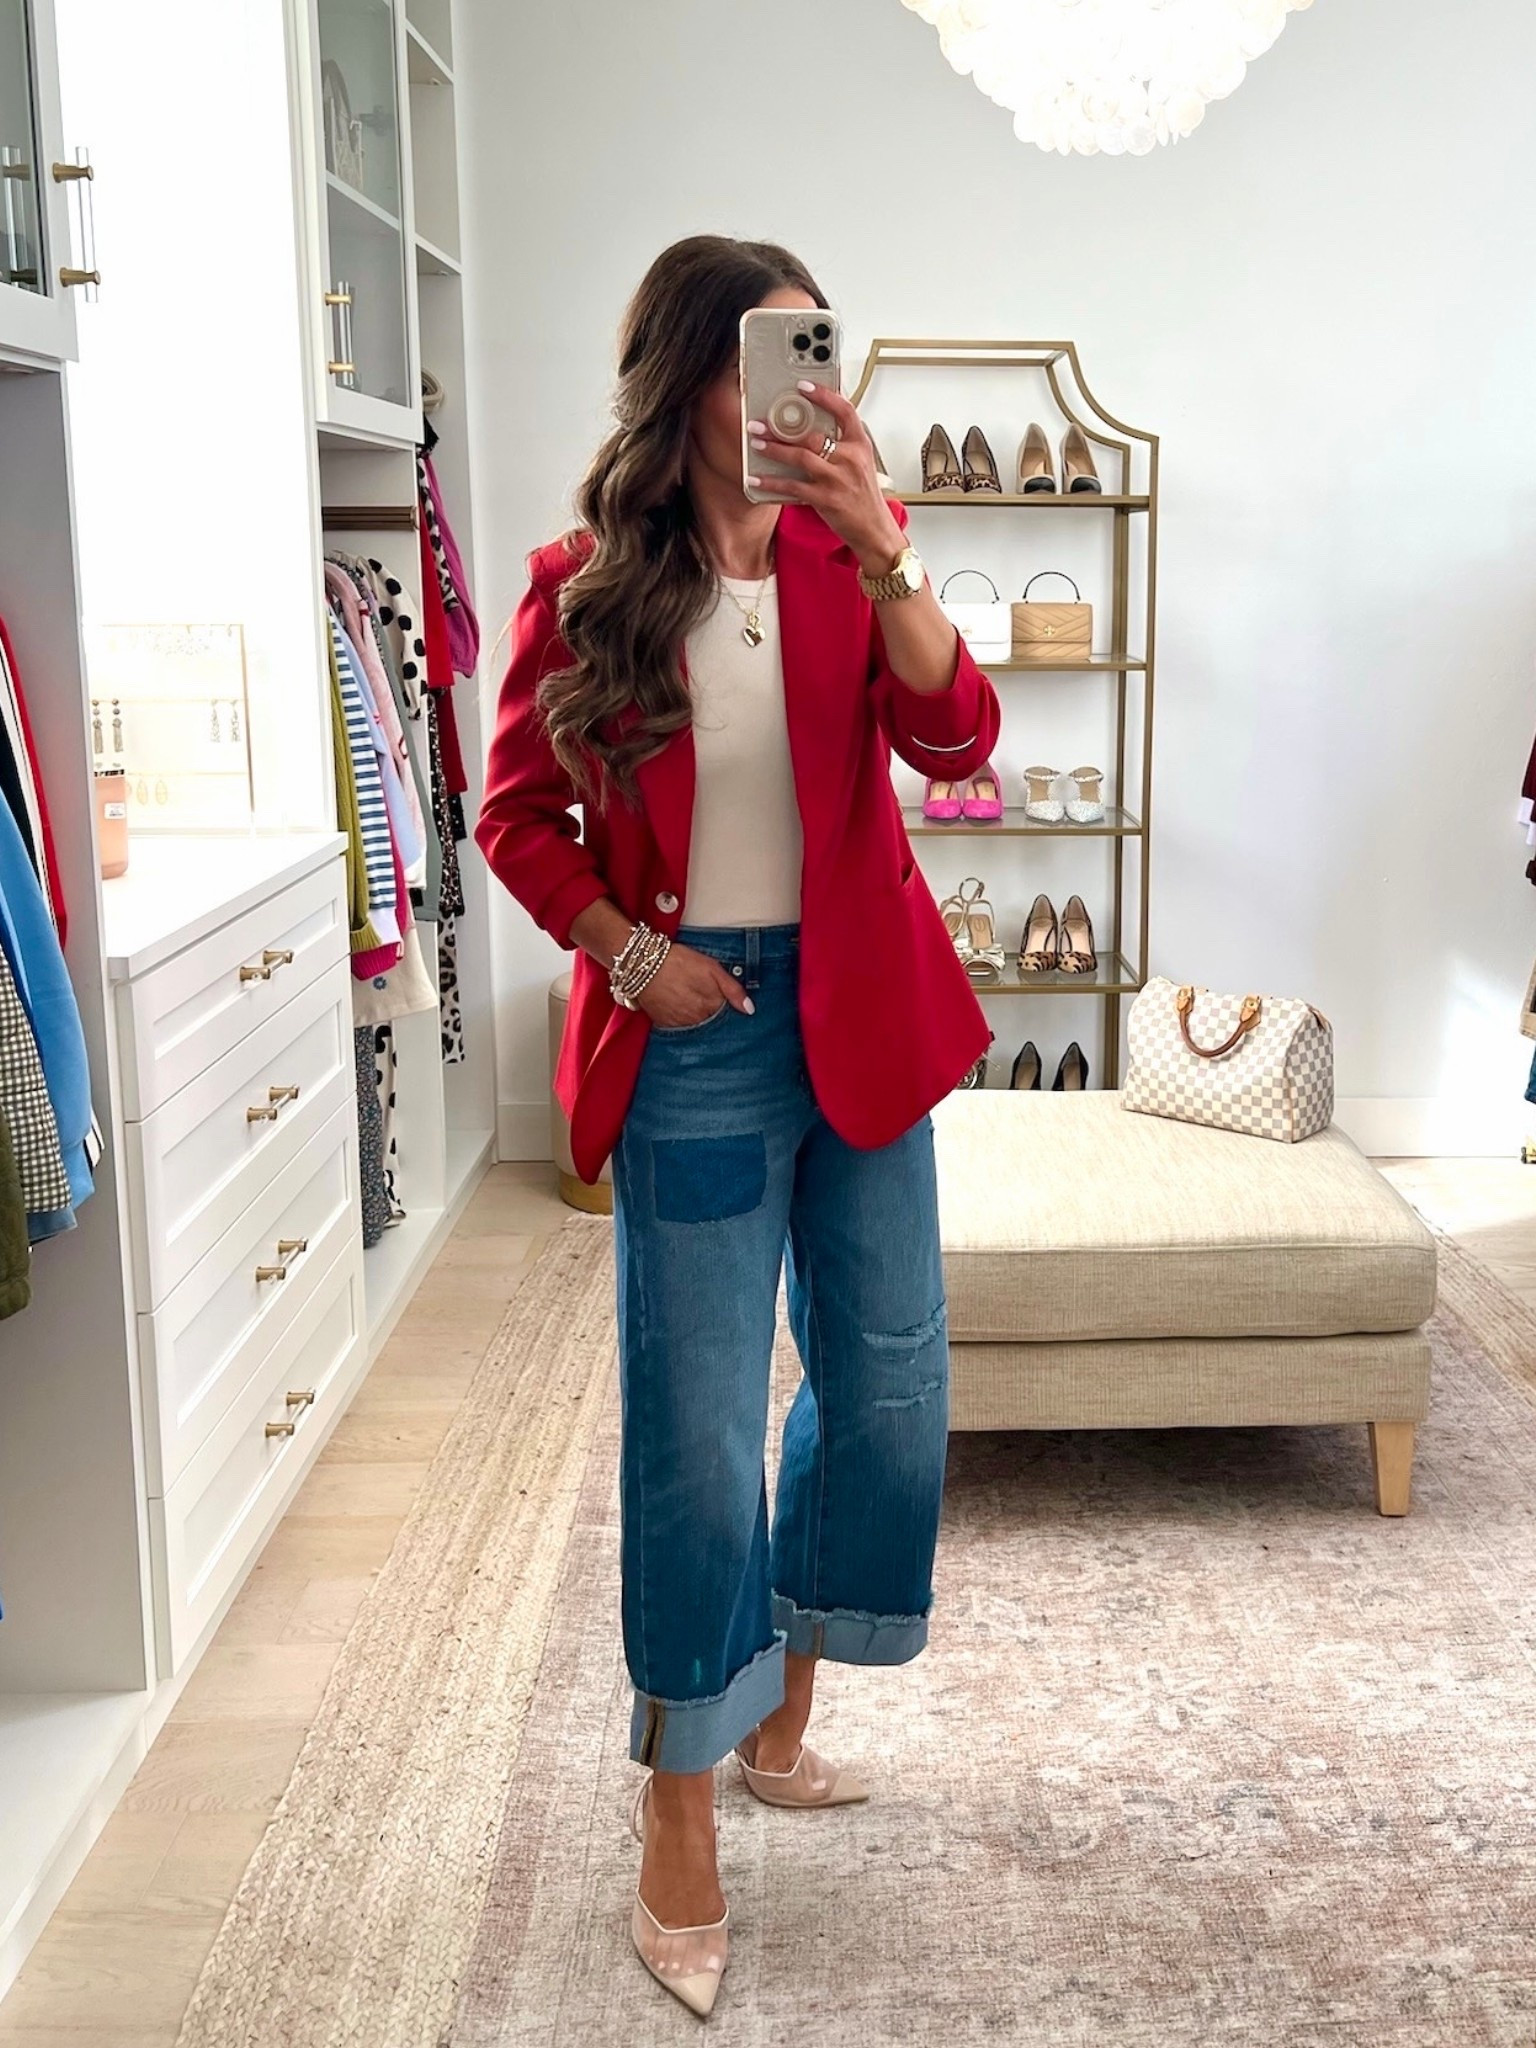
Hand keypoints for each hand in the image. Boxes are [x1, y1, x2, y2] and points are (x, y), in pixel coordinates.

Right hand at [636, 940, 753, 1026]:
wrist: (643, 964)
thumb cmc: (679, 962)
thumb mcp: (711, 968)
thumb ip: (733, 989)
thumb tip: (750, 1010)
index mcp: (712, 1006)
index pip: (727, 1015)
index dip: (727, 1007)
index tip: (723, 1001)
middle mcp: (698, 1020)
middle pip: (712, 1023)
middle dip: (712, 1014)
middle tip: (702, 997)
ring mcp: (680, 1024)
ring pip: (696, 1026)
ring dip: (697, 1017)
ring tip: (690, 1000)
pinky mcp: (664, 1024)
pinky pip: (678, 1027)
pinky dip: (681, 1019)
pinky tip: (678, 1005)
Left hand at [746, 383, 904, 575]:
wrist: (875, 530)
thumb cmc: (865, 498)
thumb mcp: (860, 464)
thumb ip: (841, 446)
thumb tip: (810, 430)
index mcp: (860, 445)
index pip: (844, 410)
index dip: (823, 395)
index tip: (802, 385)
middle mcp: (850, 458)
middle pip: (812, 434)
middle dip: (781, 428)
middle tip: (759, 422)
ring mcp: (838, 479)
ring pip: (800, 457)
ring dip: (774, 449)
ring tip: (756, 443)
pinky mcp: (826, 499)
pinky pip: (793, 487)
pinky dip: (772, 482)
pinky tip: (756, 479)